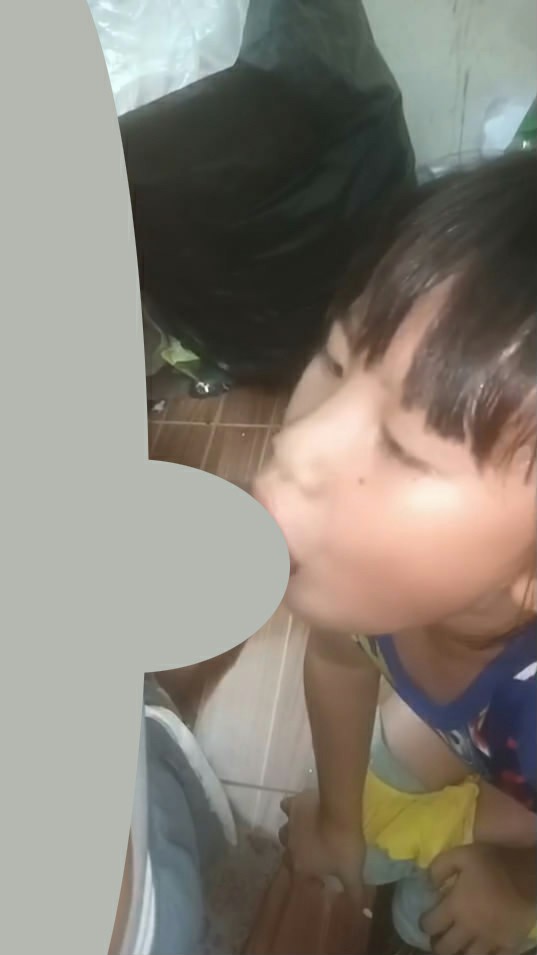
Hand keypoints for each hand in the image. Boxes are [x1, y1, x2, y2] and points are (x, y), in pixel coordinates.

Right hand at [279, 791, 364, 907]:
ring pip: (284, 833)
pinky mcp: (292, 805)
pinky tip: (301, 808)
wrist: (339, 812)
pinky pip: (286, 807)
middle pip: (288, 857)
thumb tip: (362, 912)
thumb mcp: (352, 873)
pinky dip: (291, 809)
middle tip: (315, 855)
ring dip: (293, 835)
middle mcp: (290, 848)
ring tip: (307, 832)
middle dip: (298, 857)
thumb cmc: (344, 846)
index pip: (300, 879)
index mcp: (301, 867)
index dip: (311, 879)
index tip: (324, 878)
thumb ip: (354, 892)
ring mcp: (289, 826)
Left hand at [422, 844, 534, 954]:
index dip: (424, 923)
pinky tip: (480, 950)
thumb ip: (439, 868)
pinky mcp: (508, 946)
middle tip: (439, 937)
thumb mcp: (461, 855)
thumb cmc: (492, 863)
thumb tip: (427, 883)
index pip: (430, 925)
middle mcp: (469, 928)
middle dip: (438, 944)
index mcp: (455, 907)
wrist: (527, 874)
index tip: (426, 920)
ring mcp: (489, 940)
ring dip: (459, 953)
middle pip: (445, 948)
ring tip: (458, 945)